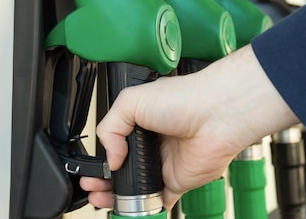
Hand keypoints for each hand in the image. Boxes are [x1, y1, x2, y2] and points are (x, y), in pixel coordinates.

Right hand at [81, 45, 298, 210]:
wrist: (216, 114)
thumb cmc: (184, 98)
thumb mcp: (131, 100)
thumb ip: (110, 127)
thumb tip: (110, 158)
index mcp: (141, 122)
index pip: (115, 144)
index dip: (102, 157)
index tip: (90, 167)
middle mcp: (152, 144)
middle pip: (123, 169)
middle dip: (103, 180)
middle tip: (91, 185)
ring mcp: (164, 164)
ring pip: (136, 187)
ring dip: (117, 196)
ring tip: (100, 198)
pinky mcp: (177, 182)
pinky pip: (158, 201)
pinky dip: (145, 209)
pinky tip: (129, 209)